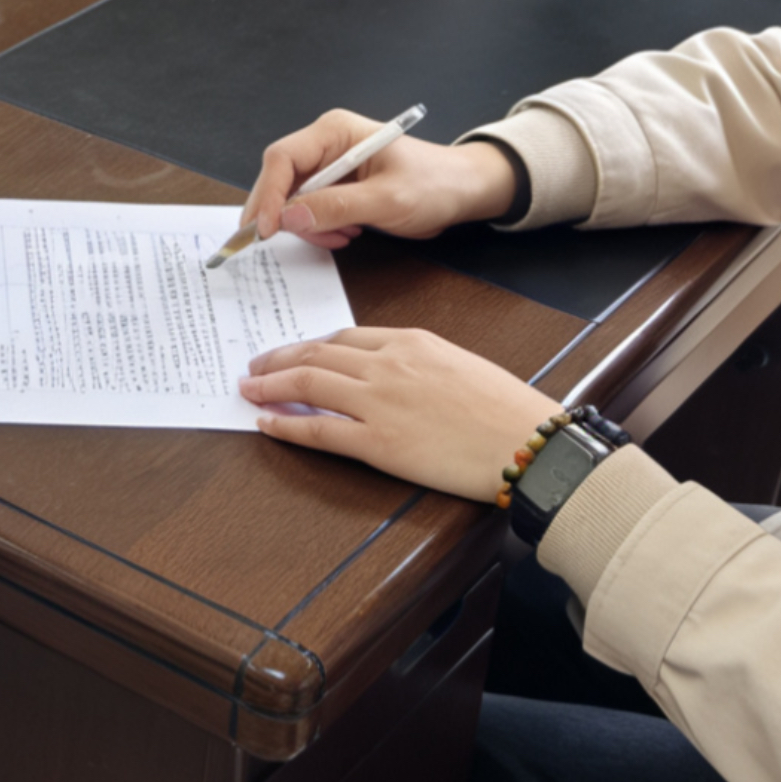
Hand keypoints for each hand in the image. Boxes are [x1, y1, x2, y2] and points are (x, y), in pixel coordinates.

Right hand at [240, 113, 518, 249]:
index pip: (282, 158)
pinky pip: (310, 208)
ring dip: (308, 224)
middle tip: (294, 240)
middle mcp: (325, 143)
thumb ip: (337, 207)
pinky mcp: (335, 185)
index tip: (267, 229)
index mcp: (335, 132)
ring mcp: (329, 164)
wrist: (463, 191)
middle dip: (285, 213)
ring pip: (292, 198)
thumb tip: (287, 217)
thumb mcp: (387, 200)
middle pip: (281, 178)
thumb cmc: (434, 186)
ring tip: (342, 236)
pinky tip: (346, 233)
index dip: (269, 194)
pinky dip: (320, 227)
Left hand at [240, 326, 564, 500]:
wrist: (530, 444)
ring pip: (307, 384)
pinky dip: (286, 424)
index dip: (310, 345)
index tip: (291, 351)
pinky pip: (318, 429)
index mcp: (410, 342)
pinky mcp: (378, 442)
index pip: (344, 337)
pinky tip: (267, 423)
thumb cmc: (507, 411)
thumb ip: (419, 364)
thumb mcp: (460, 366)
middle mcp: (388, 365)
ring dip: (270, 386)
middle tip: (255, 366)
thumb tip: (390, 374)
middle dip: (278, 359)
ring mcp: (379, 402)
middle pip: (316, 354)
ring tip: (249, 390)